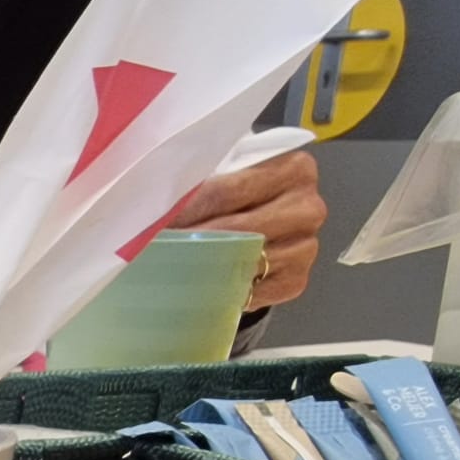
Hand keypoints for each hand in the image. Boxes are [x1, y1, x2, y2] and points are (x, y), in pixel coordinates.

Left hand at [166, 150, 326, 311]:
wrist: (256, 218)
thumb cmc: (234, 190)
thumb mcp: (222, 171)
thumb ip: (201, 179)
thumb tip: (157, 205)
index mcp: (295, 168)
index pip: (227, 191)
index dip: (185, 208)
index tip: (151, 221)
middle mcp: (309, 207)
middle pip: (237, 229)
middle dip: (191, 239)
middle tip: (150, 248)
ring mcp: (307, 247)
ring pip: (244, 261)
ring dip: (201, 266)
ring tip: (166, 265)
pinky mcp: (296, 280)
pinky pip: (252, 291)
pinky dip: (218, 289)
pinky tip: (194, 284)